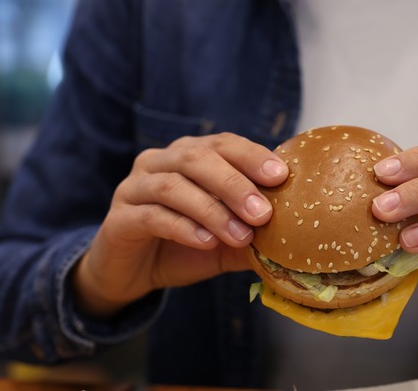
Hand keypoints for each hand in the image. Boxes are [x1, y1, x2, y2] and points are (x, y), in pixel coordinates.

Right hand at [72, 133, 288, 317]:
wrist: (131, 274)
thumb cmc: (183, 247)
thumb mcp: (226, 241)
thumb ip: (255, 234)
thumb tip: (297, 240)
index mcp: (188, 156)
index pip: (222, 143)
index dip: (251, 155)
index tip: (281, 175)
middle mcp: (159, 162)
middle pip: (196, 158)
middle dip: (234, 183)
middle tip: (263, 212)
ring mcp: (134, 188)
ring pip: (172, 185)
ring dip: (211, 210)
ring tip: (240, 235)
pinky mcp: (119, 219)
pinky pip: (151, 216)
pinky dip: (183, 228)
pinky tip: (206, 242)